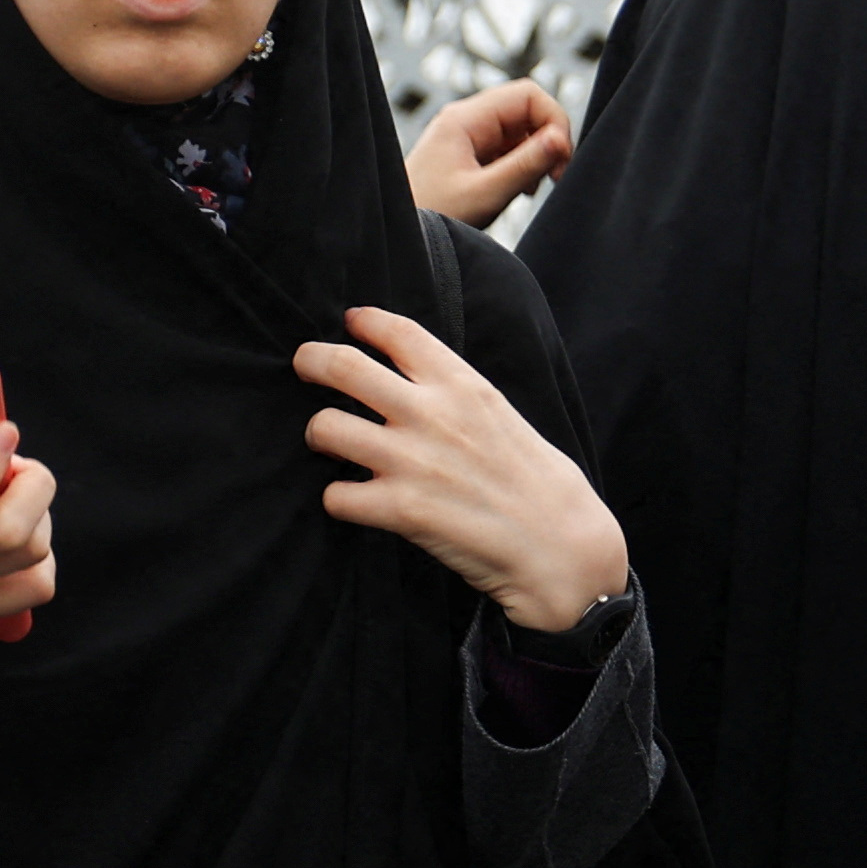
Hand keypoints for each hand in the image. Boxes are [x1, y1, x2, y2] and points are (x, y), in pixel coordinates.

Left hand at [297, 306, 629, 631]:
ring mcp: (411, 461)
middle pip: (342, 365)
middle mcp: (430, 414)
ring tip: (329, 445)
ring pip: (323, 427)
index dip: (364, 321)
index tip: (350, 322)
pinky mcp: (400, 510)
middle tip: (305, 367)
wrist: (561, 546)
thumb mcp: (501, 416)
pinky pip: (335, 496)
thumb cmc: (537, 483)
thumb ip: (455, 395)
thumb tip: (416, 384)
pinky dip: (337, 499)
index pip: (398, 331)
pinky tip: (354, 501)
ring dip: (318, 435)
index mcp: (461, 385)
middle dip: (311, 361)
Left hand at [405, 80, 573, 225]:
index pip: (527, 95)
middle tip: (554, 175)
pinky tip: (519, 190)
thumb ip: (525, 165)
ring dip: (536, 154)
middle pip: (526, 109)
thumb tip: (561, 139)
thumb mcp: (485, 193)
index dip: (553, 120)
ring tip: (531, 187)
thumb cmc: (431, 215)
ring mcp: (469, 137)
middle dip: (548, 139)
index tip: (560, 158)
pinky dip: (523, 165)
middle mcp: (467, 121)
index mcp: (465, 119)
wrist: (399, 236)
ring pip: (521, 130)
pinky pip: (509, 148)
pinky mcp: (472, 155)